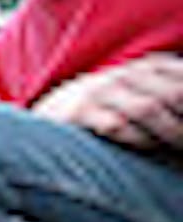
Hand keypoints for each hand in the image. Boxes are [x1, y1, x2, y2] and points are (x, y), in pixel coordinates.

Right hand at [33, 53, 182, 151]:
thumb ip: (169, 97)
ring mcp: (101, 90)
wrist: (52, 109)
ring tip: (182, 155)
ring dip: (171, 134)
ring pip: (148, 109)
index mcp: (149, 66)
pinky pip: (117, 126)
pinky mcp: (79, 112)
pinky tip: (151, 155)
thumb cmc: (109, 108)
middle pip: (173, 94)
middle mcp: (126, 74)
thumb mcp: (142, 92)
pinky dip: (139, 142)